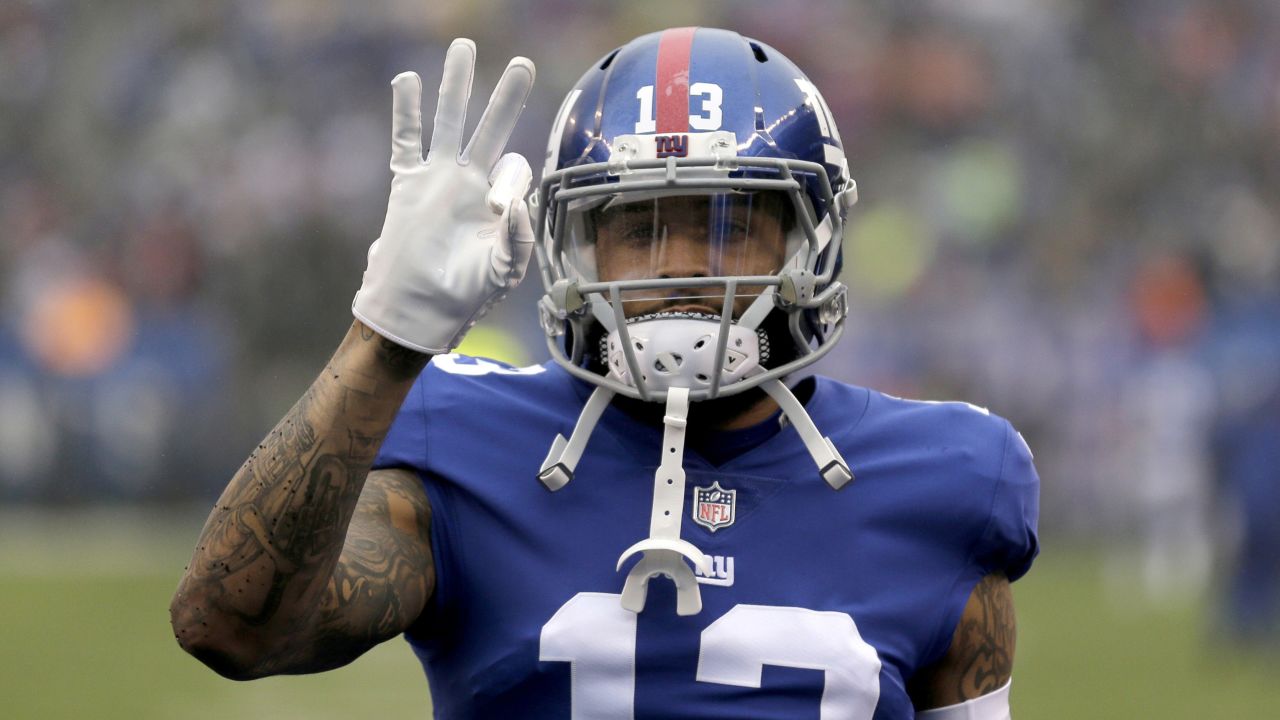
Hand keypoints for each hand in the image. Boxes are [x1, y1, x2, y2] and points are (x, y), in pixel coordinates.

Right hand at [353, 39, 535, 353]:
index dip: (513, 180)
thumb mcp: (505, 271)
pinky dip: (406, 111)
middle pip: (491, 127)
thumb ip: (519, 238)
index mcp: (497, 202)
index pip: (517, 168)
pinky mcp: (408, 183)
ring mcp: (437, 179)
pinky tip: (407, 81)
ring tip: (463, 49)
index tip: (497, 207)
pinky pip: (406, 139)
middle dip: (506, 96)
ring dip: (456, 86)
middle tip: (522, 64)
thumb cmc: (464, 296)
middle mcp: (469, 183)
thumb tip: (516, 202)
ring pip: (450, 120)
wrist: (417, 309)